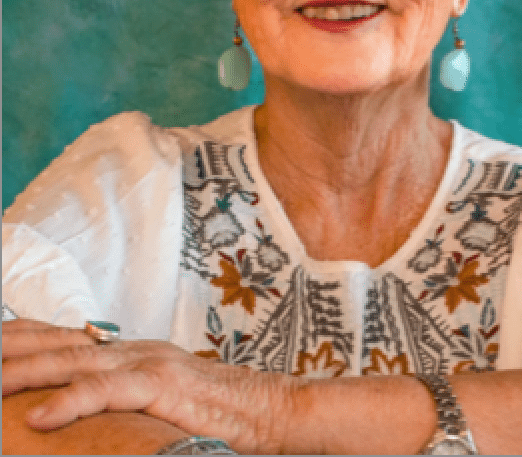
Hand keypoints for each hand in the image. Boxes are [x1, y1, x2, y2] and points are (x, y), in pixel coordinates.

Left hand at [3, 320, 298, 453]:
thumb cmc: (213, 410)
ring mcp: (148, 363)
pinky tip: (39, 418)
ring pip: (76, 362)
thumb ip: (122, 391)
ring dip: (27, 372)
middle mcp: (133, 349)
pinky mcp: (163, 386)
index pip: (66, 336)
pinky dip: (71, 402)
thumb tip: (81, 402)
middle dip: (15, 349)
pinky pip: (109, 392)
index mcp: (129, 351)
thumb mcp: (158, 396)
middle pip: (61, 344)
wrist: (265, 407)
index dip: (25, 336)